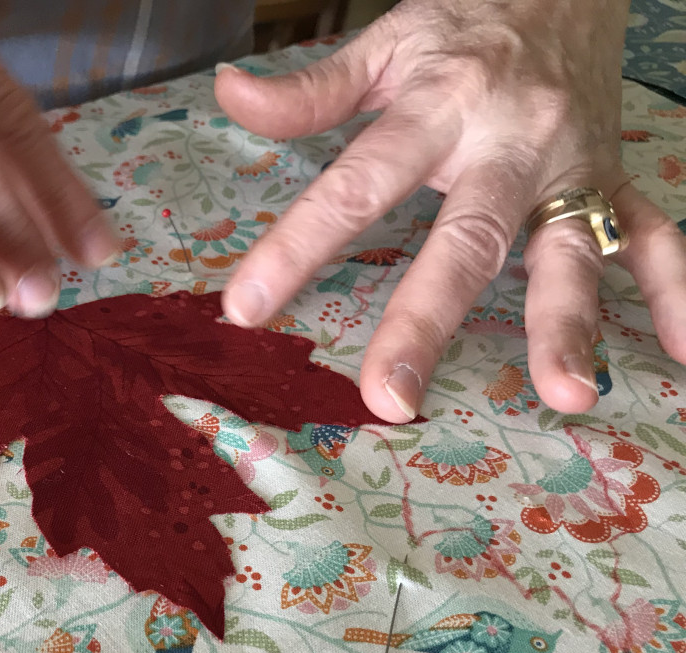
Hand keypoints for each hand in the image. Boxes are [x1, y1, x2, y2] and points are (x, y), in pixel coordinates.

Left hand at [216, 0, 685, 422]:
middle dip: (428, 319)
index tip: (246, 307)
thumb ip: (313, 88)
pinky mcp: (615, 181)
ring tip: (563, 392)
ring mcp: (572, 168)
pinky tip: (681, 356)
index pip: (357, 184)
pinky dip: (677, 294)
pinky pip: (655, 238)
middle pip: (466, 239)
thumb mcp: (386, 43)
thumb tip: (230, 96)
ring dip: (568, 322)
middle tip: (390, 396)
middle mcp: (512, 143)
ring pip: (570, 250)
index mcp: (441, 105)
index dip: (298, 245)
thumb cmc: (465, 21)